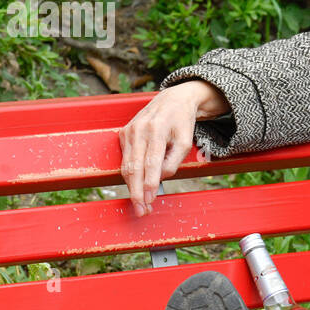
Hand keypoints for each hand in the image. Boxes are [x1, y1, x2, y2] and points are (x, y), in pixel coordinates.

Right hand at [118, 80, 228, 215]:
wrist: (172, 100)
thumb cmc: (181, 122)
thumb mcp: (186, 140)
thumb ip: (174, 160)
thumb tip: (160, 178)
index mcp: (156, 129)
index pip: (151, 161)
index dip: (149, 182)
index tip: (150, 199)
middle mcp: (139, 130)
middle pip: (134, 167)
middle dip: (137, 191)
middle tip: (141, 210)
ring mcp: (129, 131)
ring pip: (127, 166)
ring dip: (132, 188)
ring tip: (139, 205)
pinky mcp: (124, 134)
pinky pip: (125, 160)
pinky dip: (129, 176)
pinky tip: (136, 189)